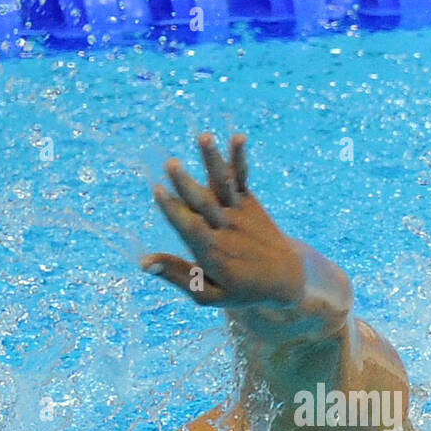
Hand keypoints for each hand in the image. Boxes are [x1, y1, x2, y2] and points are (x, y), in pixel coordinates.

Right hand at [142, 133, 305, 308]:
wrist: (286, 280)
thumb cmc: (239, 289)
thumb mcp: (207, 294)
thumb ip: (177, 275)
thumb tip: (143, 262)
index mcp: (212, 252)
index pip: (190, 228)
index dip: (173, 210)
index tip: (158, 191)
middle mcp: (226, 229)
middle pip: (203, 204)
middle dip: (186, 184)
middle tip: (171, 164)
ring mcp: (239, 213)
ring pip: (223, 185)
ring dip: (212, 160)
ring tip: (203, 138)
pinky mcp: (250, 203)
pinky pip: (243, 178)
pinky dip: (240, 158)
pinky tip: (237, 136)